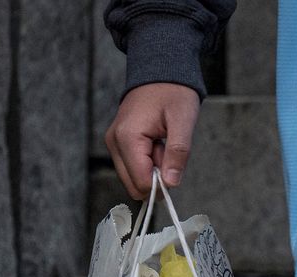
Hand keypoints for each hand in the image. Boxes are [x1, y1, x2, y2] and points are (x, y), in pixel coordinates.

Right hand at [106, 83, 200, 199]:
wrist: (160, 71)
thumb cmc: (173, 92)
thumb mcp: (183, 121)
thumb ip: (177, 153)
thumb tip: (170, 183)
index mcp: (127, 138)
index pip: (140, 182)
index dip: (161, 183)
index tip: (173, 165)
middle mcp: (114, 142)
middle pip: (133, 185)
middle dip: (155, 176)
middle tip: (167, 151)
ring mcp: (113, 143)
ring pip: (132, 177)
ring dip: (152, 168)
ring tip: (161, 142)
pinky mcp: (117, 143)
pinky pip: (132, 166)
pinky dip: (147, 161)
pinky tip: (155, 142)